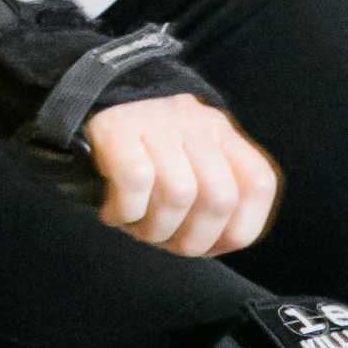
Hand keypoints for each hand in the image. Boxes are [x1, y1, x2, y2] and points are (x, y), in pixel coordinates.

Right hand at [85, 92, 278, 256]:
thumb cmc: (144, 158)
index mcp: (223, 134)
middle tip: (163, 240)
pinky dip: (126, 211)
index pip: (257, 185)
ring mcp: (158, 120)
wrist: (90, 103)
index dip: (234, 229)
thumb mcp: (190, 168)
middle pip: (219, 198)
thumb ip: (214, 197)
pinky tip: (114, 213)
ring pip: (179, 193)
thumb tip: (219, 242)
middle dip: (191, 239)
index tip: (205, 243)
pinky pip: (136, 181)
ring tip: (136, 226)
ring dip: (154, 229)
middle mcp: (197, 123)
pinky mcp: (117, 127)